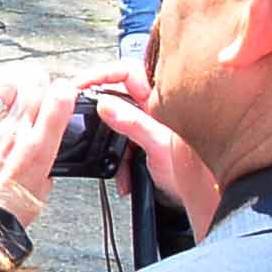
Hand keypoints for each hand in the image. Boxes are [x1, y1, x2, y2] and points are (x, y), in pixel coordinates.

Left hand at [0, 62, 74, 230]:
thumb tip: (45, 168)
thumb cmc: (1, 212)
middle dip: (38, 77)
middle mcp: (13, 133)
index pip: (60, 103)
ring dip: (8, 79)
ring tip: (8, 85)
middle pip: (33, 84)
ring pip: (2, 84)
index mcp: (38, 149)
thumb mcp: (39, 194)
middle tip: (35, 84)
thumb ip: (44, 173)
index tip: (63, 90)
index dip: (64, 89)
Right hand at [88, 58, 224, 237]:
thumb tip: (105, 104)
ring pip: (112, 119)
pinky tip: (119, 170)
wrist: (190, 200)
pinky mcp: (136, 141)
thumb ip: (133, 124)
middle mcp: (151, 108)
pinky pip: (114, 141)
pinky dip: (111, 157)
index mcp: (161, 100)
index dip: (102, 73)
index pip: (127, 71)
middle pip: (114, 93)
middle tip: (80, 112)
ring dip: (104, 138)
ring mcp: (143, 124)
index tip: (81, 85)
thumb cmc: (189, 172)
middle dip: (97, 108)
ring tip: (107, 154)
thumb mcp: (159, 146)